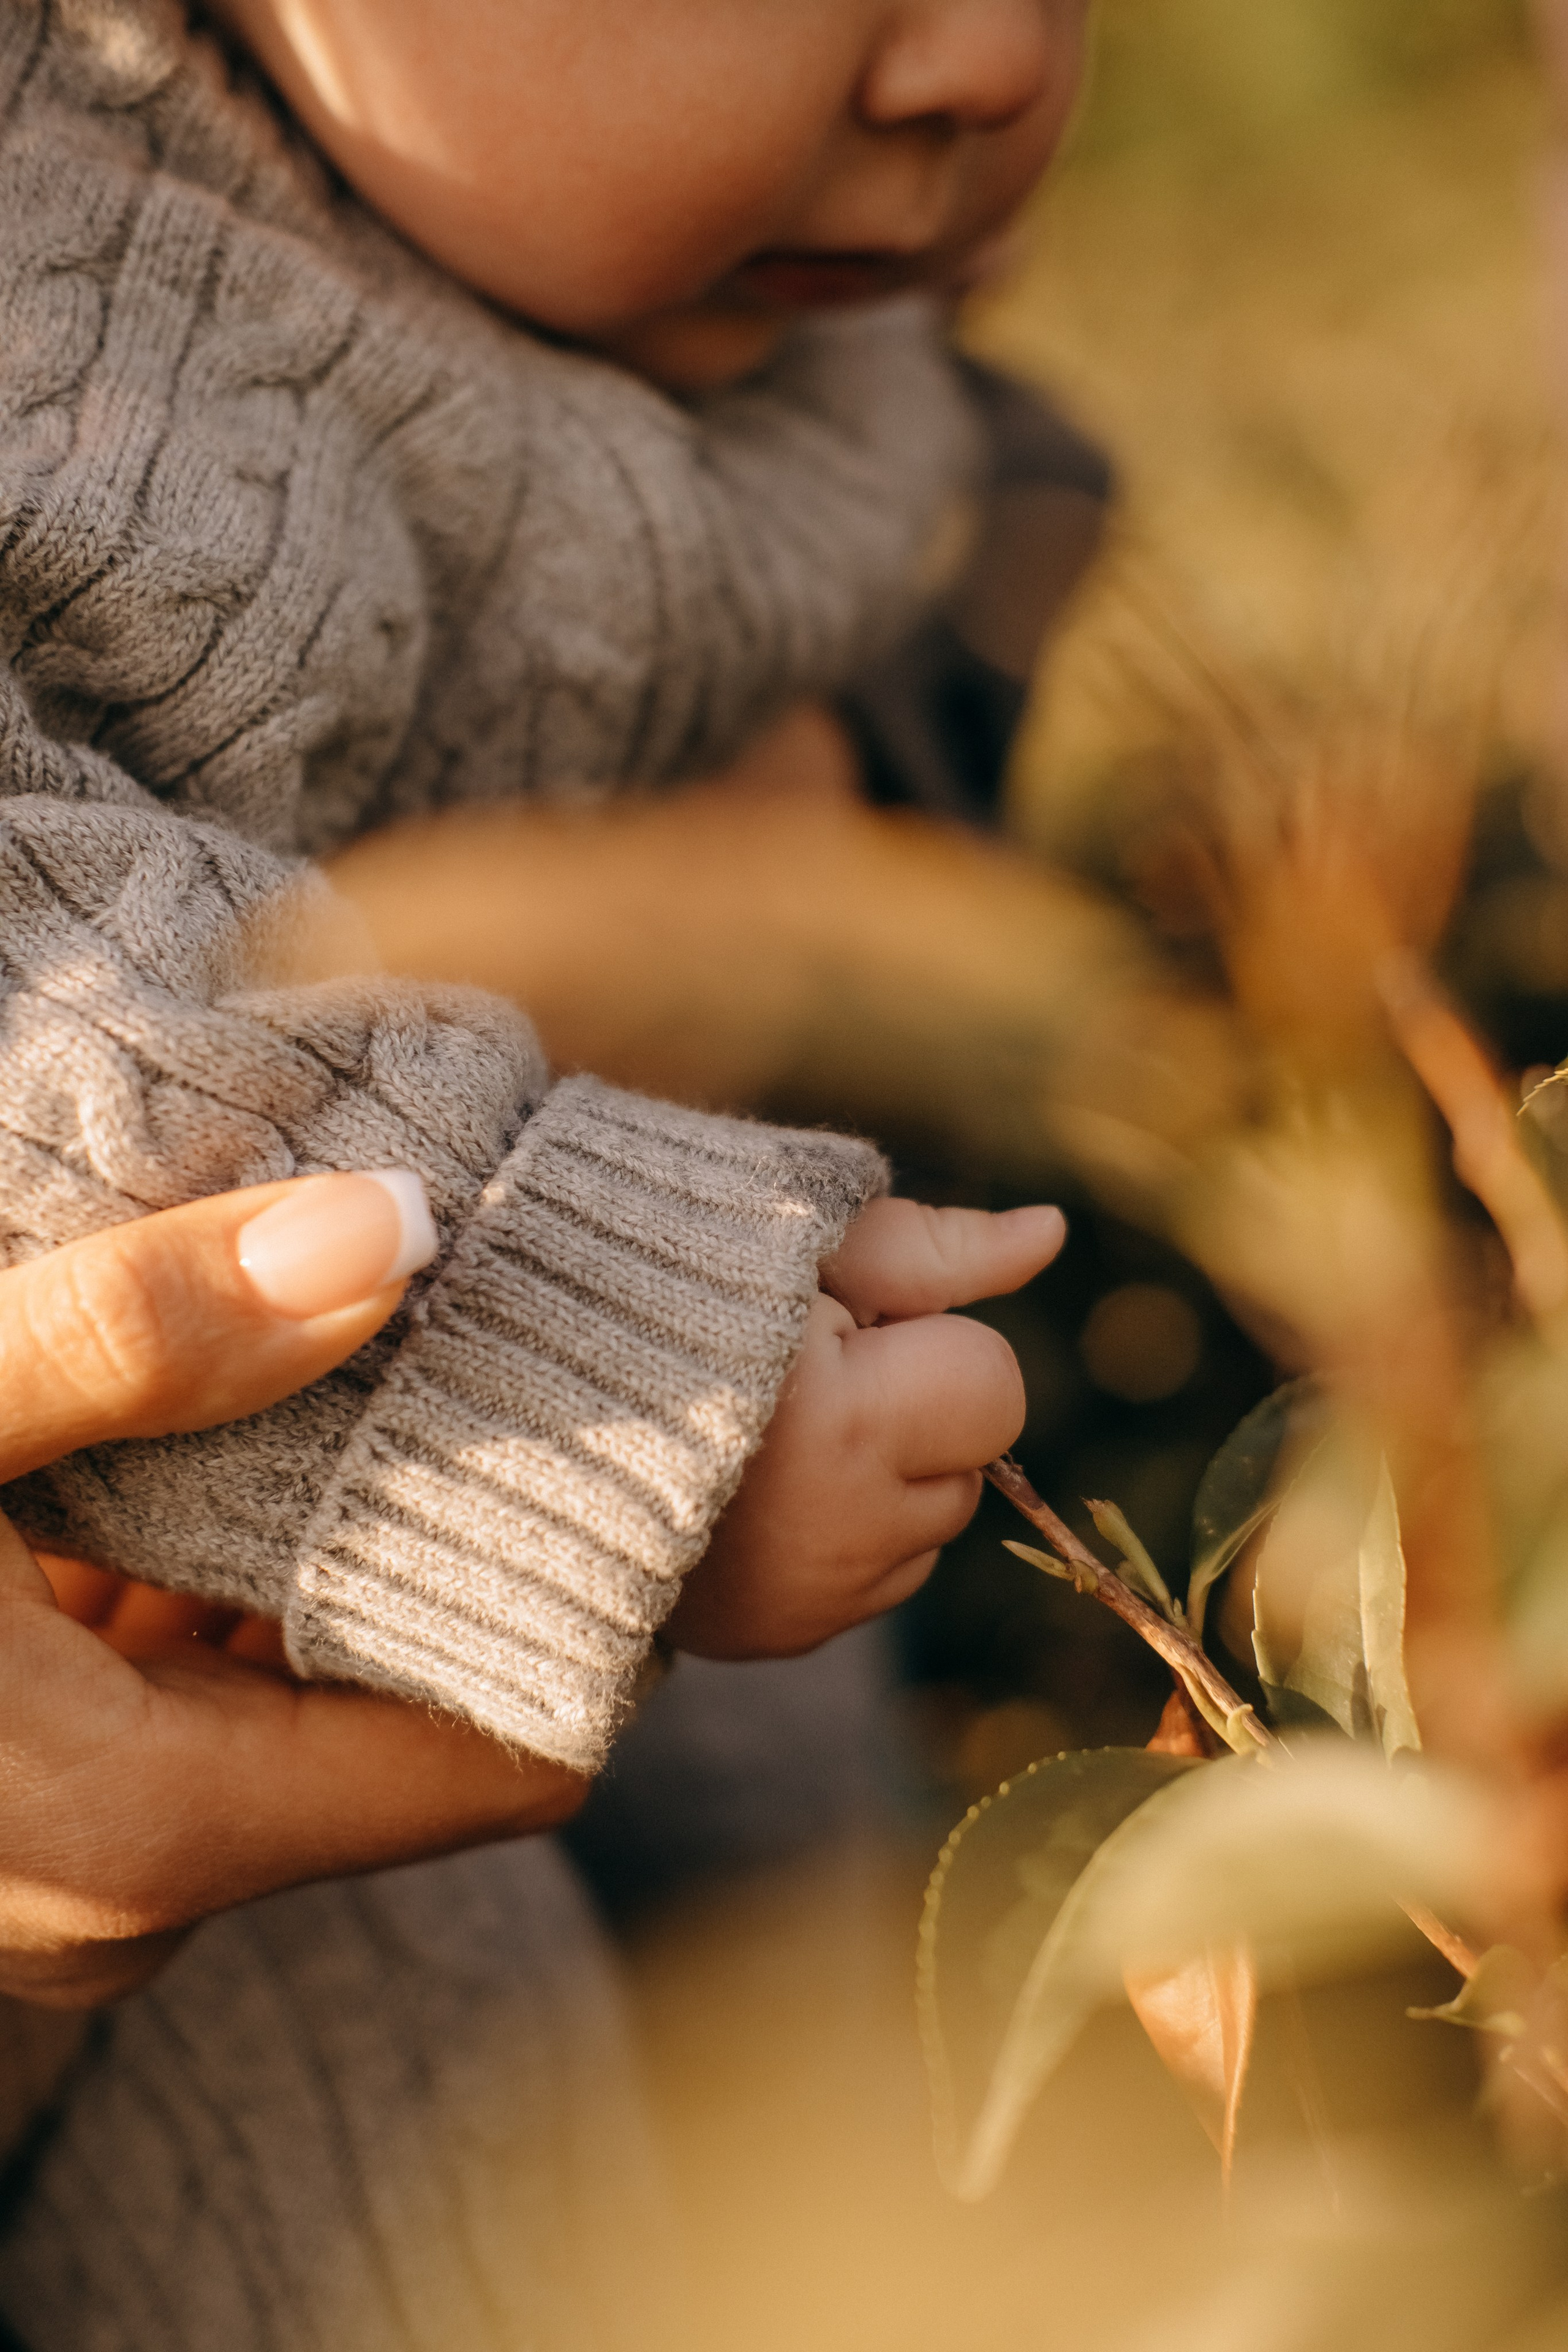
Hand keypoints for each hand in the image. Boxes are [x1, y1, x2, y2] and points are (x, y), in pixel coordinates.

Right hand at [0, 1180, 587, 2010]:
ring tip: (393, 1359)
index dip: (592, 1599)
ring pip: (295, 1691)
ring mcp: (76, 1849)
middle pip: (411, 1718)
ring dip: (338, 1539)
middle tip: (514, 1356)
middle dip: (464, 1542)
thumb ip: (133, 1337)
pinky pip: (189, 1681)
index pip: (507, 1749)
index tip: (625, 1441)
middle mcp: (133, 1877)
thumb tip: (387, 1229)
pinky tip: (233, 1420)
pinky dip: (229, 1561)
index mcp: (144, 1825)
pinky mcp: (27, 1791)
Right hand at [665, 1198, 1065, 1658]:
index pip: (993, 1387)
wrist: (533, 1402)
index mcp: (845, 1421)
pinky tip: (760, 1494)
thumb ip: (936, 1249)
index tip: (842, 1332)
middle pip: (969, 1470)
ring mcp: (811, 1596)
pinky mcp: (782, 1636)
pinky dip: (839, 1541)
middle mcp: (839, 1530)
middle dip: (914, 1421)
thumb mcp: (801, 1243)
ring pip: (926, 1534)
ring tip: (777, 1437)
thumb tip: (1049, 1233)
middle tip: (806, 1383)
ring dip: (880, 1485)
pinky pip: (871, 1587)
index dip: (932, 1346)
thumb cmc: (680, 1292)